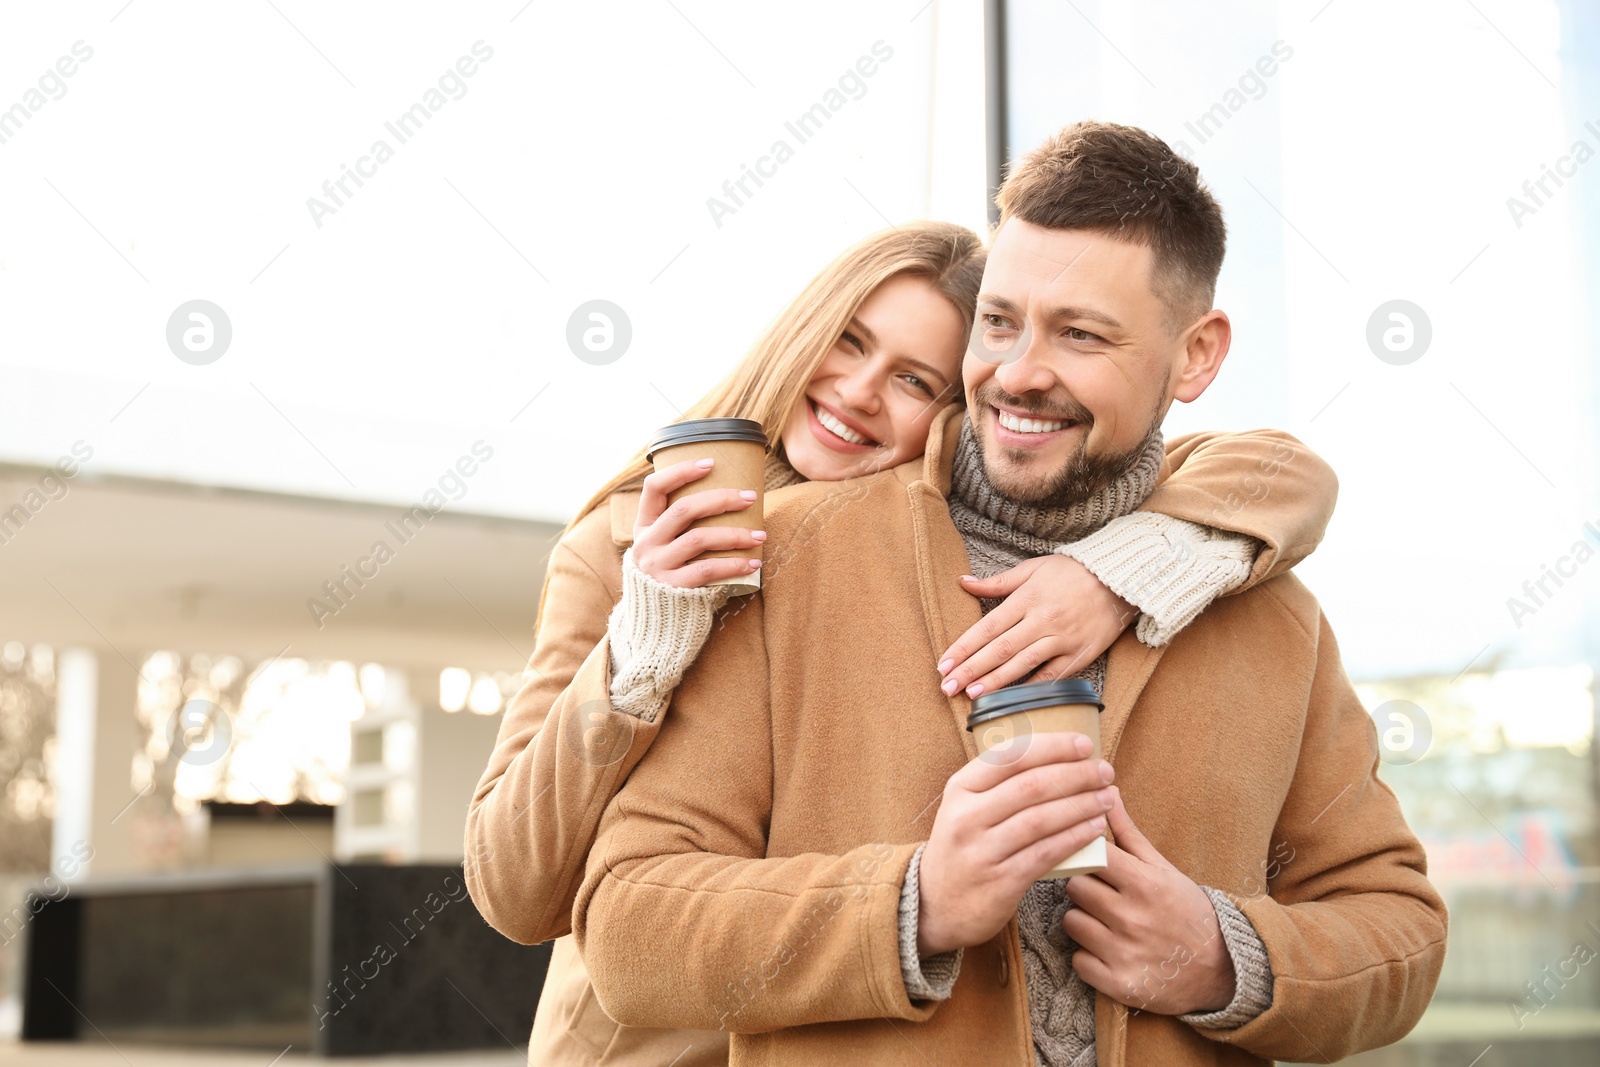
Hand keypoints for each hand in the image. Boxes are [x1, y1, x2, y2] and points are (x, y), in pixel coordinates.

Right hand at [633, 458, 764, 587]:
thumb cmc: (672, 574)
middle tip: (750, 497)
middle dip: (721, 499)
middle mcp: (646, 543)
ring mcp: (658, 566)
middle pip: (684, 510)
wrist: (659, 622)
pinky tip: (753, 562)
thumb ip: (680, 526)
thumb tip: (728, 497)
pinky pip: (707, 570)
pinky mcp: (673, 588)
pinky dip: (734, 564)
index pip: (654, 488)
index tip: (711, 463)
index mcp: (643, 526)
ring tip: (760, 535)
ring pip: (699, 539)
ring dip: (735, 534)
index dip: (680, 471)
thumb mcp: (664, 546)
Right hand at [917, 732, 1114, 955]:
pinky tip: (1095, 829)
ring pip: (1041, 819)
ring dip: (1081, 805)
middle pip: (1030, 785)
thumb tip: (1058, 760)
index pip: (1010, 756)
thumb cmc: (962, 848)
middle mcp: (967, 816)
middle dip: (1075, 774)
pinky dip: (1074, 837)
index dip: (1052, 747)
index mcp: (960, 789)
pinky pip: (1045, 853)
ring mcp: (982, 851)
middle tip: (1105, 771)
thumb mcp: (965, 808)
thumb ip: (1000, 785)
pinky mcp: (1000, 882)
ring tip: (1107, 797)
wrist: (934, 905)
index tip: (1084, 744)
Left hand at [939, 555, 1135, 698]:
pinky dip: (1032, 688)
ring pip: (1023, 664)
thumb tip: (963, 582)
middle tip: (948, 687)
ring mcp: (1062, 639)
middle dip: (972, 670)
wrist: (1119, 579)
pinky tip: (1013, 700)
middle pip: (1000, 649)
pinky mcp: (1080, 654)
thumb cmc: (1072, 572)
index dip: (964, 647)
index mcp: (1027, 598)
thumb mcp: (1033, 569)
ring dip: (996, 682)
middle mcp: (1043, 620)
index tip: (943, 664)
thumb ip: (998, 582)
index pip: (988, 627)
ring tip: (972, 696)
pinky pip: (1052, 676)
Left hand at [1062, 788, 1235, 1015]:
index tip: (1087, 860)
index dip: (1083, 856)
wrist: (1222, 970)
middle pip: (1074, 888)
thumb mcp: (1162, 868)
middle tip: (1101, 894)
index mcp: (1144, 883)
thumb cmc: (1186, 910)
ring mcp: (1124, 953)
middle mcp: (1132, 918)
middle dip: (1082, 888)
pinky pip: (1078, 961)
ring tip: (1107, 923)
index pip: (1089, 856)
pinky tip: (1109, 952)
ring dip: (1083, 922)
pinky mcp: (1118, 985)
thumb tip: (1106, 791)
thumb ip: (1127, 832)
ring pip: (1071, 923)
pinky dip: (1088, 957)